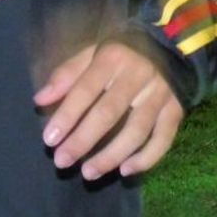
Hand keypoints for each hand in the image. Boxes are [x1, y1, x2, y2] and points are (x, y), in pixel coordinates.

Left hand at [34, 41, 185, 179]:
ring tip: (88, 173)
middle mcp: (139, 75)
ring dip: (111, 155)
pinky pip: (164, 137)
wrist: (171, 44)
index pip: (86, 89)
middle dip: (83, 140)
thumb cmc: (122, 52)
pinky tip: (126, 170)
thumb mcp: (93, 52)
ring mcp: (160, 93)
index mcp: (114, 58)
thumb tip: (40, 99)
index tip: (49, 139)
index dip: (67, 115)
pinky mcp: (176, 108)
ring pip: (137, 129)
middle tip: (62, 161)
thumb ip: (67, 74)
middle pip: (110, 112)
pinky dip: (147, 157)